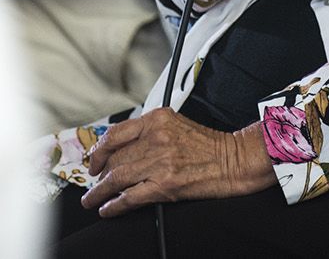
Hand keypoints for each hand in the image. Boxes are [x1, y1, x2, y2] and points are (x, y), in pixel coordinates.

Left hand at [81, 108, 273, 216]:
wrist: (235, 159)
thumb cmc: (209, 145)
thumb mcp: (176, 125)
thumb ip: (149, 131)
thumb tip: (122, 150)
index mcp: (157, 119)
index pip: (115, 134)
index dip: (99, 151)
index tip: (95, 162)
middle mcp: (156, 137)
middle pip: (115, 158)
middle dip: (99, 176)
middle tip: (94, 185)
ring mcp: (160, 161)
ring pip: (118, 178)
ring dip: (100, 192)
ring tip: (92, 200)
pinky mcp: (166, 184)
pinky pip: (130, 197)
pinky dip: (114, 205)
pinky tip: (108, 209)